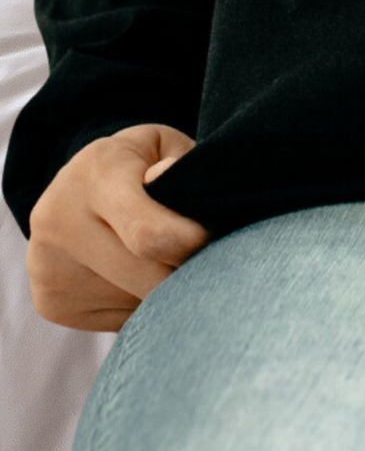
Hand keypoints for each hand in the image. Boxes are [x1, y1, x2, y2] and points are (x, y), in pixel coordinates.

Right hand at [25, 123, 212, 331]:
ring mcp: (50, 268)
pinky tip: (135, 274)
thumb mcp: (163, 145)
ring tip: (165, 258)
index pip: (147, 233)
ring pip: (135, 305)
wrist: (75, 186)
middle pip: (145, 279)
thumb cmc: (137, 163)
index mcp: (98, 175)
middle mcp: (62, 222)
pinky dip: (139, 305)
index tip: (210, 240)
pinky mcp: (51, 302)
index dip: (189, 244)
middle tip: (205, 257)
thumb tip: (170, 179)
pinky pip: (117, 322)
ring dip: (164, 293)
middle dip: (185, 275)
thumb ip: (180, 164)